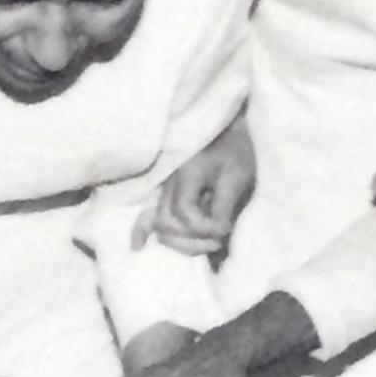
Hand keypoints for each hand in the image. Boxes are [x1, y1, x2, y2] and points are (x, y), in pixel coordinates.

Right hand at [143, 131, 256, 256]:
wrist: (229, 130)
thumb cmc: (236, 149)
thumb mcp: (237, 175)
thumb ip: (224, 205)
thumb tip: (216, 234)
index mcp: (186, 174)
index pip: (184, 212)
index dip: (203, 228)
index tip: (224, 229)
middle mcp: (169, 183)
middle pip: (166, 223)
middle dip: (191, 240)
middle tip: (217, 242)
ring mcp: (165, 189)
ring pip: (159, 224)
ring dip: (180, 241)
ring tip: (206, 244)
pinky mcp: (167, 193)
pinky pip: (149, 214)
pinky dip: (143, 230)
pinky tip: (138, 246)